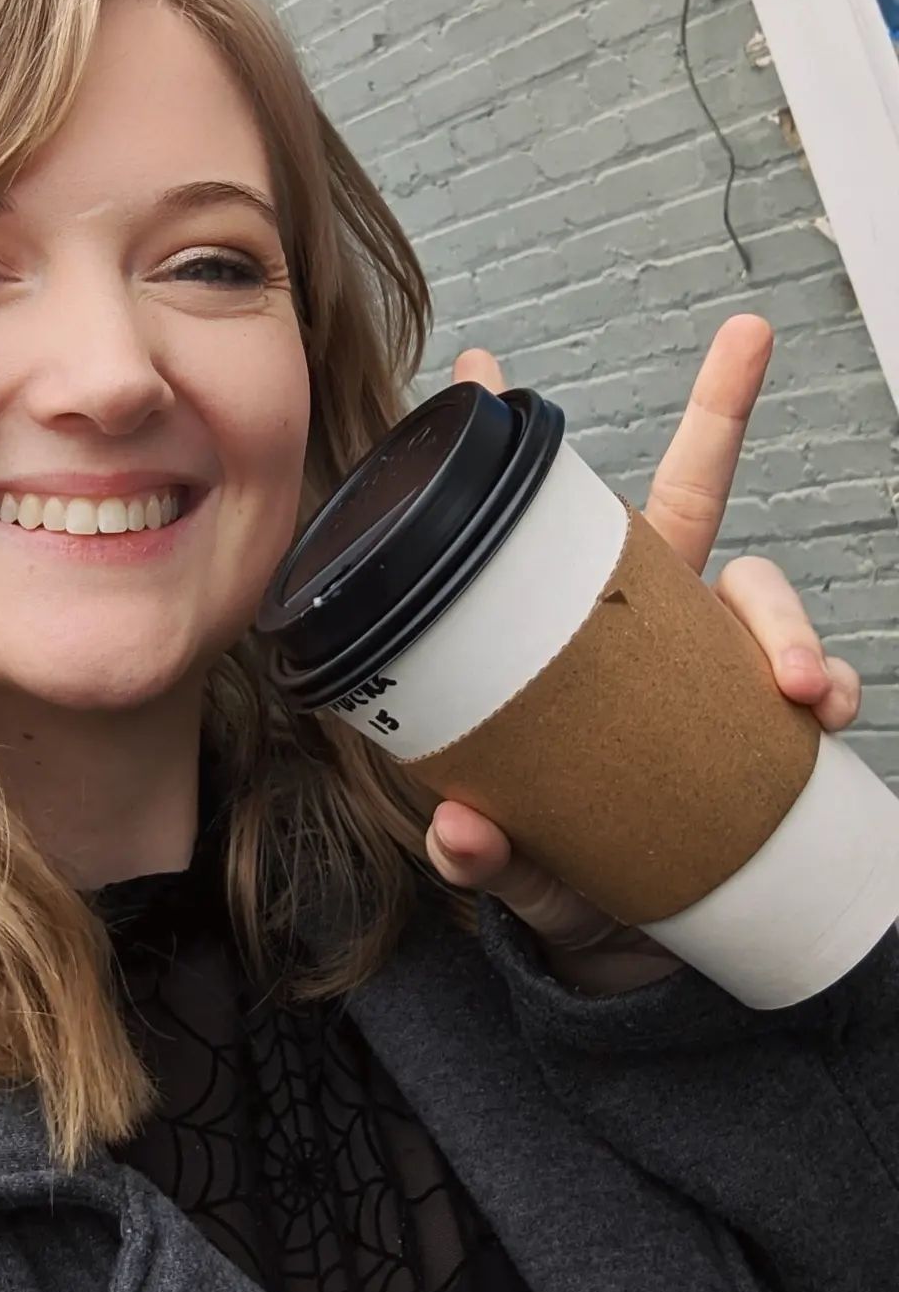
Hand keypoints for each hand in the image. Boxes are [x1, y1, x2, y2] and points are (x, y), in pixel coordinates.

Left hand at [424, 315, 862, 994]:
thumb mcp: (513, 864)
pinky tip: (820, 711)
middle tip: (751, 338)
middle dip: (722, 408)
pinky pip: (816, 680)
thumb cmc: (559, 875)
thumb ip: (485, 852)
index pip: (537, 539)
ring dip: (785, 614)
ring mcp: (711, 669)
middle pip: (686, 500)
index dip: (515, 457)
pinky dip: (829, 686)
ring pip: (761, 589)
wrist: (636, 953)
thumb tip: (463, 831)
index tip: (479, 363)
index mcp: (566, 641)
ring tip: (794, 681)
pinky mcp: (767, 724)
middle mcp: (643, 635)